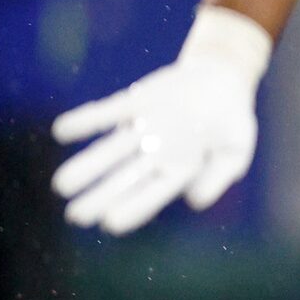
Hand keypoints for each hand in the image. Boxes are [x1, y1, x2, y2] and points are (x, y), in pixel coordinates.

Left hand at [51, 10, 269, 233]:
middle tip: (74, 216)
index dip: (133, 208)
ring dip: (87, 166)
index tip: (110, 223)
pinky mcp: (132, 103)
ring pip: (110, 151)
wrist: (222, 76)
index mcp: (180, 171)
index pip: (154, 194)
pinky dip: (86, 120)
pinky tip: (62, 131)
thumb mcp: (237, 148)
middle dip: (99, 196)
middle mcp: (155, 154)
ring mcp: (141, 129)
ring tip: (62, 185)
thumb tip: (196, 202)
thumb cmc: (232, 120)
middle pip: (124, 179)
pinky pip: (106, 113)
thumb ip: (221, 175)